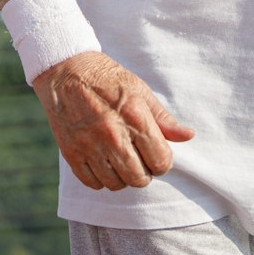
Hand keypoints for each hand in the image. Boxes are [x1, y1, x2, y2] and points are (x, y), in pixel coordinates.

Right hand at [32, 52, 193, 189]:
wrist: (65, 70)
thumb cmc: (106, 79)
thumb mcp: (139, 90)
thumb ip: (163, 118)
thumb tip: (188, 136)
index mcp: (134, 118)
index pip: (161, 162)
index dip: (162, 161)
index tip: (155, 153)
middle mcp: (112, 134)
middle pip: (139, 179)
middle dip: (144, 172)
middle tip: (138, 158)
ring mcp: (89, 145)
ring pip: (116, 184)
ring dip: (121, 176)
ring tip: (119, 159)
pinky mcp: (70, 152)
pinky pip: (92, 182)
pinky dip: (100, 178)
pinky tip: (102, 162)